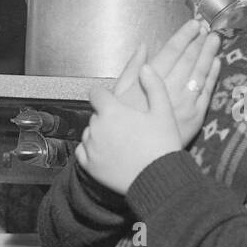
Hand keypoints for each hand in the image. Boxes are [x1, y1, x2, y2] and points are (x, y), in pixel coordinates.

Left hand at [75, 66, 183, 195]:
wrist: (160, 180)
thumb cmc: (163, 144)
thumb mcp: (163, 112)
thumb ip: (154, 86)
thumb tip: (146, 67)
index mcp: (111, 110)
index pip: (97, 94)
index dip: (106, 97)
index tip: (116, 104)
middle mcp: (96, 126)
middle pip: (96, 115)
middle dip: (107, 117)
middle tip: (126, 128)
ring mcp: (91, 147)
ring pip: (90, 132)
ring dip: (99, 134)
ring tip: (120, 143)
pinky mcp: (89, 166)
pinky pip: (83, 151)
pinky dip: (92, 151)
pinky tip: (108, 154)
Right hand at [111, 19, 220, 146]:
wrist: (140, 157)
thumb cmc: (125, 123)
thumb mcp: (119, 93)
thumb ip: (131, 68)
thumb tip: (142, 46)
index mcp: (151, 81)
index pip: (171, 52)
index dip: (184, 36)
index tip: (193, 24)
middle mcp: (171, 89)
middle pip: (189, 59)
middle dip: (199, 41)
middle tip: (206, 26)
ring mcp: (186, 103)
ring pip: (200, 73)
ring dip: (208, 54)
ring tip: (215, 39)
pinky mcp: (196, 117)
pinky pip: (207, 92)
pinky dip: (213, 76)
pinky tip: (217, 63)